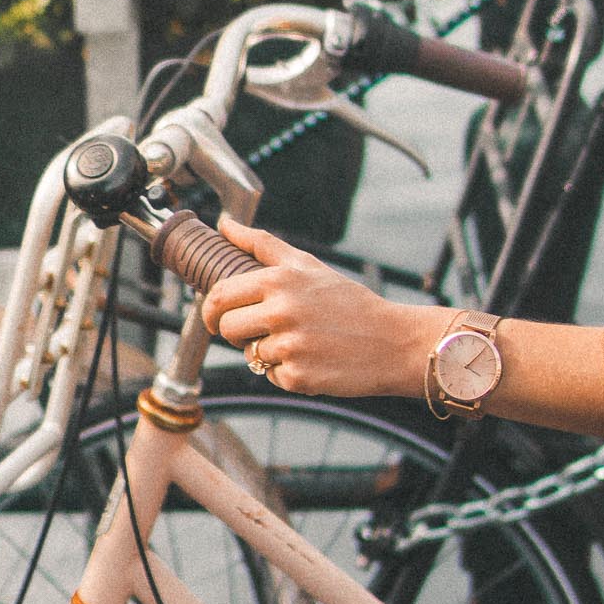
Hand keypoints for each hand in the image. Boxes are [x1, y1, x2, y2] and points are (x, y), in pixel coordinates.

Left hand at [202, 217, 439, 397]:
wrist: (392, 342)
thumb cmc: (347, 301)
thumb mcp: (307, 265)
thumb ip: (261, 244)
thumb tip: (224, 225)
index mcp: (280, 280)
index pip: (220, 296)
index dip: (212, 308)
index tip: (217, 316)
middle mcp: (282, 312)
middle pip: (228, 328)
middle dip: (238, 332)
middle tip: (264, 329)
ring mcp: (289, 347)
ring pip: (250, 354)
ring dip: (267, 352)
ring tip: (301, 342)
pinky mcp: (297, 378)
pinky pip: (272, 377)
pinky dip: (287, 372)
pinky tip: (313, 359)